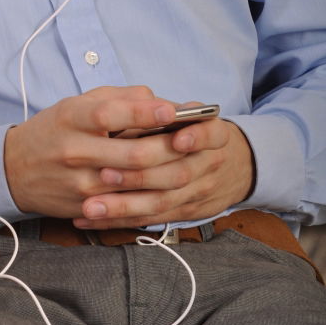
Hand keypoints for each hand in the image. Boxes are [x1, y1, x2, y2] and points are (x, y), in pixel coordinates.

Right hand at [3, 85, 180, 216]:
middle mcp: (75, 150)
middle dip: (170, 148)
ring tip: (190, 163)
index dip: (144, 112)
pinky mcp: (84, 207)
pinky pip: (126, 205)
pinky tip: (170, 187)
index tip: (173, 108)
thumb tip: (158, 101)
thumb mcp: (77, 103)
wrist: (14, 169)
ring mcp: (81, 183)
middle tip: (195, 140)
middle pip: (133, 154)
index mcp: (72, 117)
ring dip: (168, 174)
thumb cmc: (54, 129)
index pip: (110, 113)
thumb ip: (119, 98)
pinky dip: (152, 195)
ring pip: (135, 184)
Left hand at [73, 118, 255, 228]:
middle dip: (139, 176)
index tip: (177, 139)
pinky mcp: (183, 213)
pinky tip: (91, 220)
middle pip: (178, 174)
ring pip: (160, 203)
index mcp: (214, 135)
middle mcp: (209, 165)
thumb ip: (167, 109)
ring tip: (91, 205)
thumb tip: (138, 104)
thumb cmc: (196, 130)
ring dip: (123, 206)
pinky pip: (150, 220)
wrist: (234, 167)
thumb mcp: (192, 115)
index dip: (196, 138)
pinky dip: (120, 221)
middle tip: (104, 174)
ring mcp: (197, 193)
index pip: (211, 134)